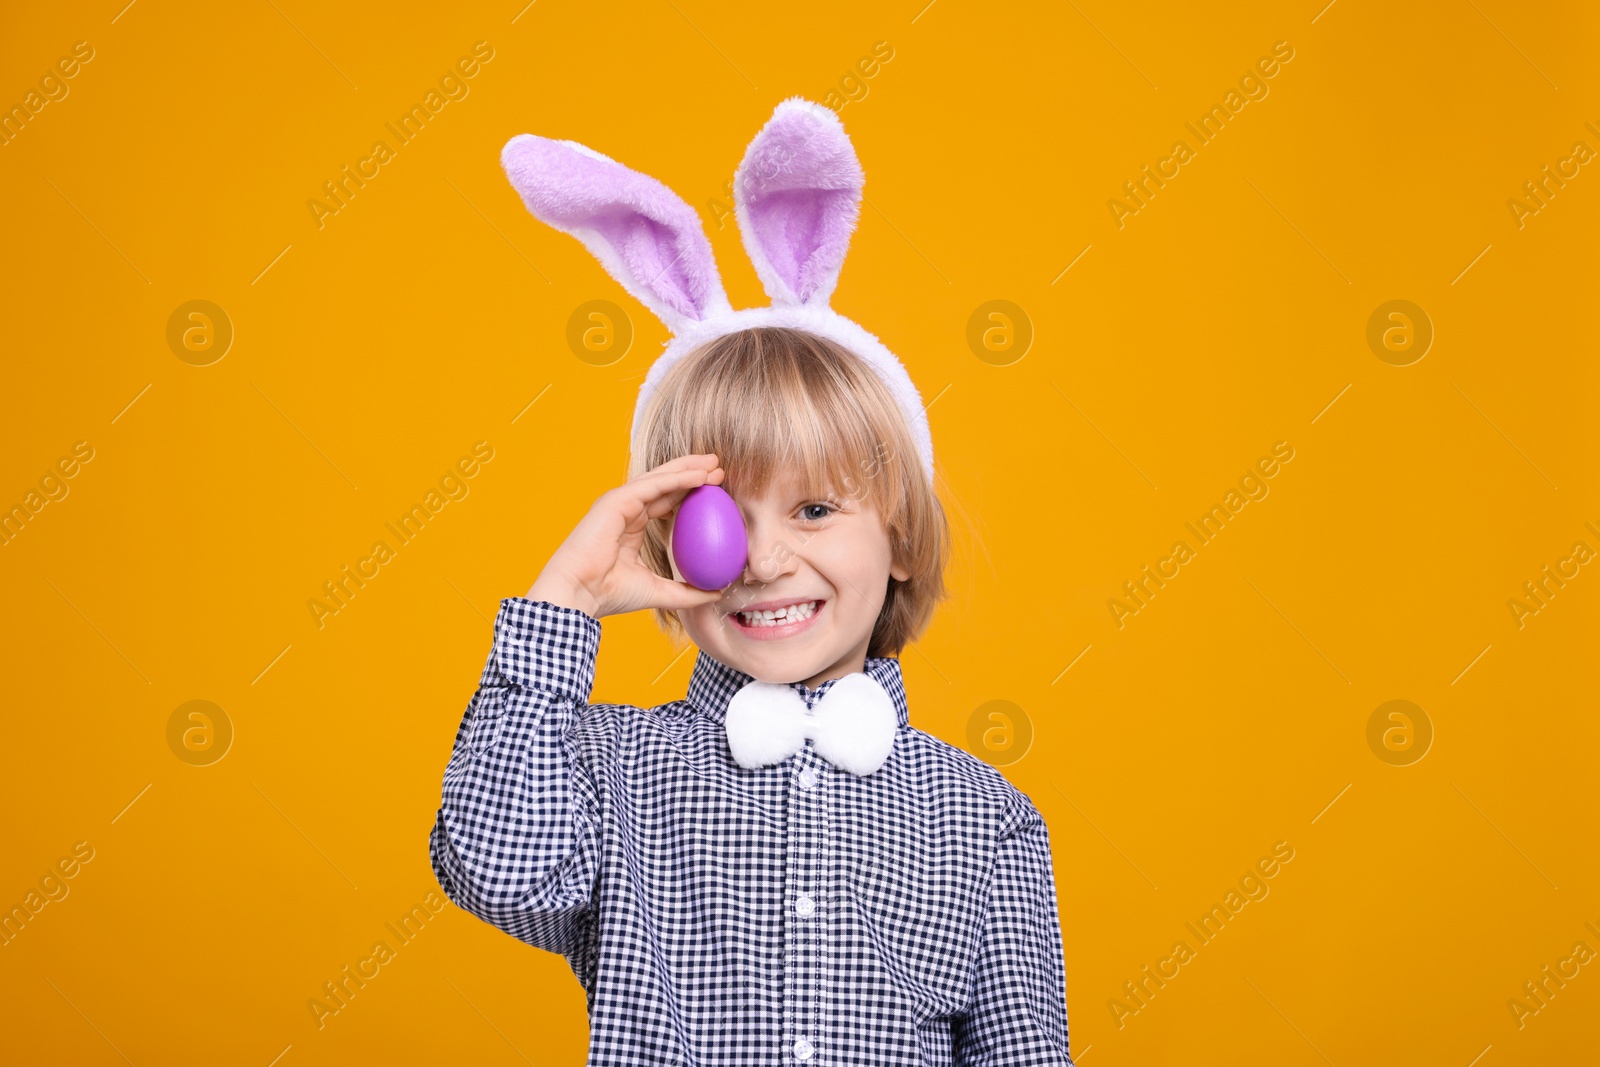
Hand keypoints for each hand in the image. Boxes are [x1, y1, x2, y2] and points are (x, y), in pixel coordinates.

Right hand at [526, 454, 729, 618]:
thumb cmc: (609, 594)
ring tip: (714, 463)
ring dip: (688, 468)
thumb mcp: (658, 592)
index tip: (717, 489)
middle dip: (692, 472)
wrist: (580, 594)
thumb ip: (686, 592)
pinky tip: (700, 476)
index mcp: (631, 525)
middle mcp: (625, 509)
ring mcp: (619, 502)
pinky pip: (653, 485)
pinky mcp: (616, 501)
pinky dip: (678, 478)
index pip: (666, 501)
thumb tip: (716, 592)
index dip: (690, 492)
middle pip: (664, 483)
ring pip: (660, 478)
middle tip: (719, 468)